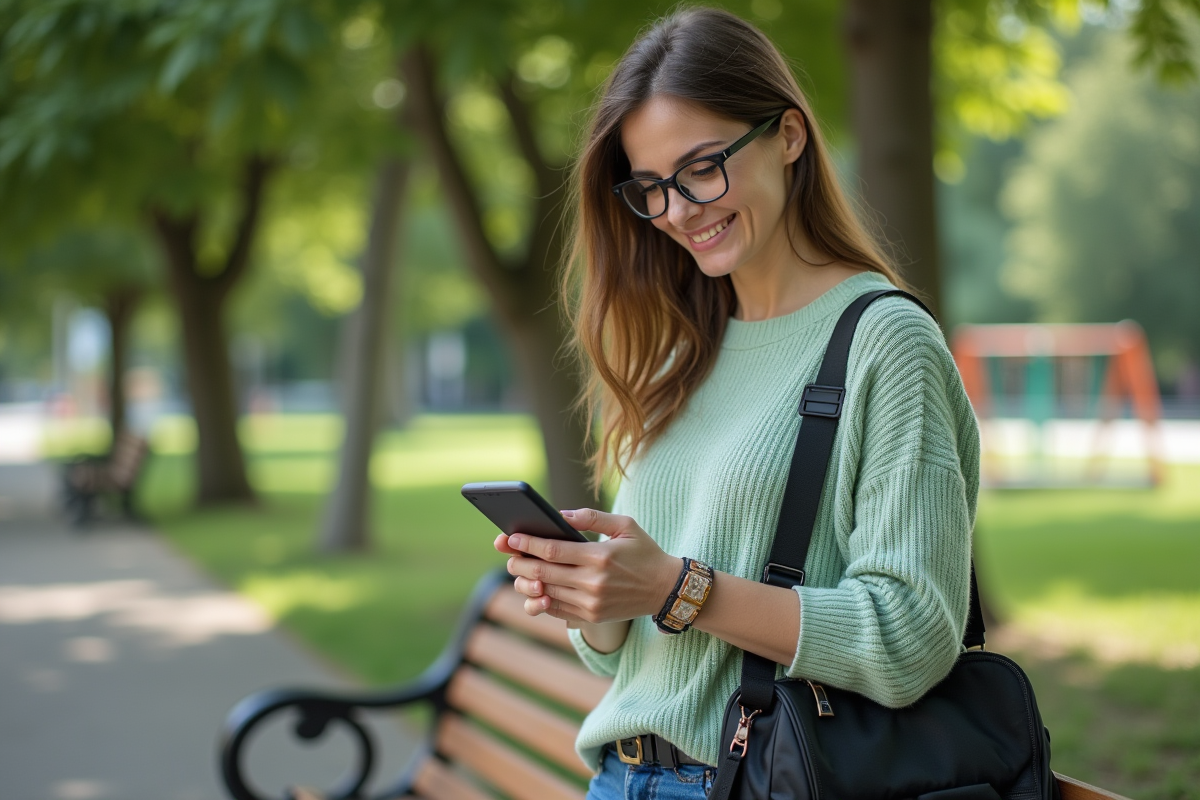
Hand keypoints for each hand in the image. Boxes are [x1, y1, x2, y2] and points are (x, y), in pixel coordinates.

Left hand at [493, 509, 682, 623]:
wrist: (666, 589)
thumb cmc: (645, 552)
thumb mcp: (625, 526)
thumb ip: (592, 517)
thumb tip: (560, 514)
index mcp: (600, 556)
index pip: (553, 551)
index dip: (528, 544)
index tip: (511, 537)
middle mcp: (593, 583)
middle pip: (543, 574)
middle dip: (519, 563)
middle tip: (507, 555)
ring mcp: (591, 603)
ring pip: (546, 593)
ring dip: (526, 583)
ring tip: (519, 572)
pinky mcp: (591, 617)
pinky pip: (557, 610)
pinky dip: (542, 600)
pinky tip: (535, 589)